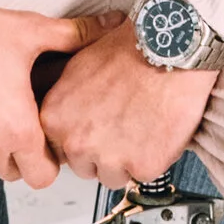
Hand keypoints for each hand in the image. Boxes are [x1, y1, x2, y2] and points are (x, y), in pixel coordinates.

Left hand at [38, 13, 215, 187]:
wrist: (168, 47)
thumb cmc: (128, 49)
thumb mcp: (77, 66)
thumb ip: (66, 100)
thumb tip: (68, 116)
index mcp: (55, 118)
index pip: (59, 149)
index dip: (81, 139)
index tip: (96, 129)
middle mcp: (76, 142)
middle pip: (85, 167)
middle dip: (102, 153)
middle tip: (123, 125)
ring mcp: (109, 157)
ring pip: (113, 176)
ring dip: (127, 159)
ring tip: (141, 125)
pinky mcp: (142, 166)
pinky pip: (144, 174)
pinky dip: (153, 157)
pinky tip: (157, 129)